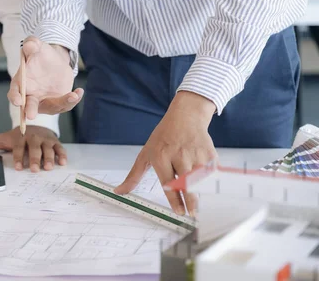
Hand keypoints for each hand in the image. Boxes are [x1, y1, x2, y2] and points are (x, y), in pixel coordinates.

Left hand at [0, 125, 66, 171]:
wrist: (33, 124)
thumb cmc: (15, 137)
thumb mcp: (0, 140)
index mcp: (19, 137)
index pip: (18, 148)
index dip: (19, 157)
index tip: (19, 167)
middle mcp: (33, 137)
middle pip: (34, 149)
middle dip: (34, 159)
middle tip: (35, 170)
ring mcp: (45, 139)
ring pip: (47, 149)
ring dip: (48, 158)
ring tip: (48, 168)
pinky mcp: (54, 141)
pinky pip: (59, 148)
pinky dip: (61, 155)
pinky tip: (62, 163)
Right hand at [8, 37, 83, 119]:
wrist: (55, 61)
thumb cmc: (41, 54)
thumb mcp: (37, 46)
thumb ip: (32, 44)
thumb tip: (29, 45)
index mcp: (21, 83)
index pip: (14, 93)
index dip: (15, 97)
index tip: (18, 101)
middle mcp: (31, 96)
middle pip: (29, 106)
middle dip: (30, 110)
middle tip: (31, 115)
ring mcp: (45, 101)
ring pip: (52, 107)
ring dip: (62, 103)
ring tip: (73, 96)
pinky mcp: (58, 102)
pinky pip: (65, 104)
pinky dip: (72, 100)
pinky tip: (79, 91)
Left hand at [114, 92, 218, 215]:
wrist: (185, 116)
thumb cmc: (163, 137)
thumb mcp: (145, 154)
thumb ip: (134, 175)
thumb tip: (119, 192)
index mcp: (160, 156)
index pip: (168, 182)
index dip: (174, 199)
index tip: (178, 212)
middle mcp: (178, 155)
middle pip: (186, 182)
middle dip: (190, 201)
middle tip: (191, 214)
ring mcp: (195, 154)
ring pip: (201, 180)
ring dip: (201, 195)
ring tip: (198, 208)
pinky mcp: (209, 154)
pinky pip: (212, 173)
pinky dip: (212, 184)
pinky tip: (209, 193)